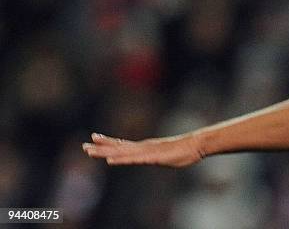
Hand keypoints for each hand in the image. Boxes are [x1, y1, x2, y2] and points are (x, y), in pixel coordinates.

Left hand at [82, 132, 203, 167]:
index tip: (94, 137)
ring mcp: (146, 152)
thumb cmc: (183, 150)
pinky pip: (133, 160)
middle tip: (84, 146)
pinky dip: (121, 160)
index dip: (108, 141)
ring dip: (105, 153)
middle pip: (118, 147)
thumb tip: (152, 155)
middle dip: (101, 147)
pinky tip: (111, 161)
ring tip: (91, 152)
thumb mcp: (165, 153)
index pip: (123, 144)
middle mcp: (143, 147)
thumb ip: (156, 154)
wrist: (195, 145)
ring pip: (122, 153)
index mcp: (145, 147)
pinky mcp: (151, 157)